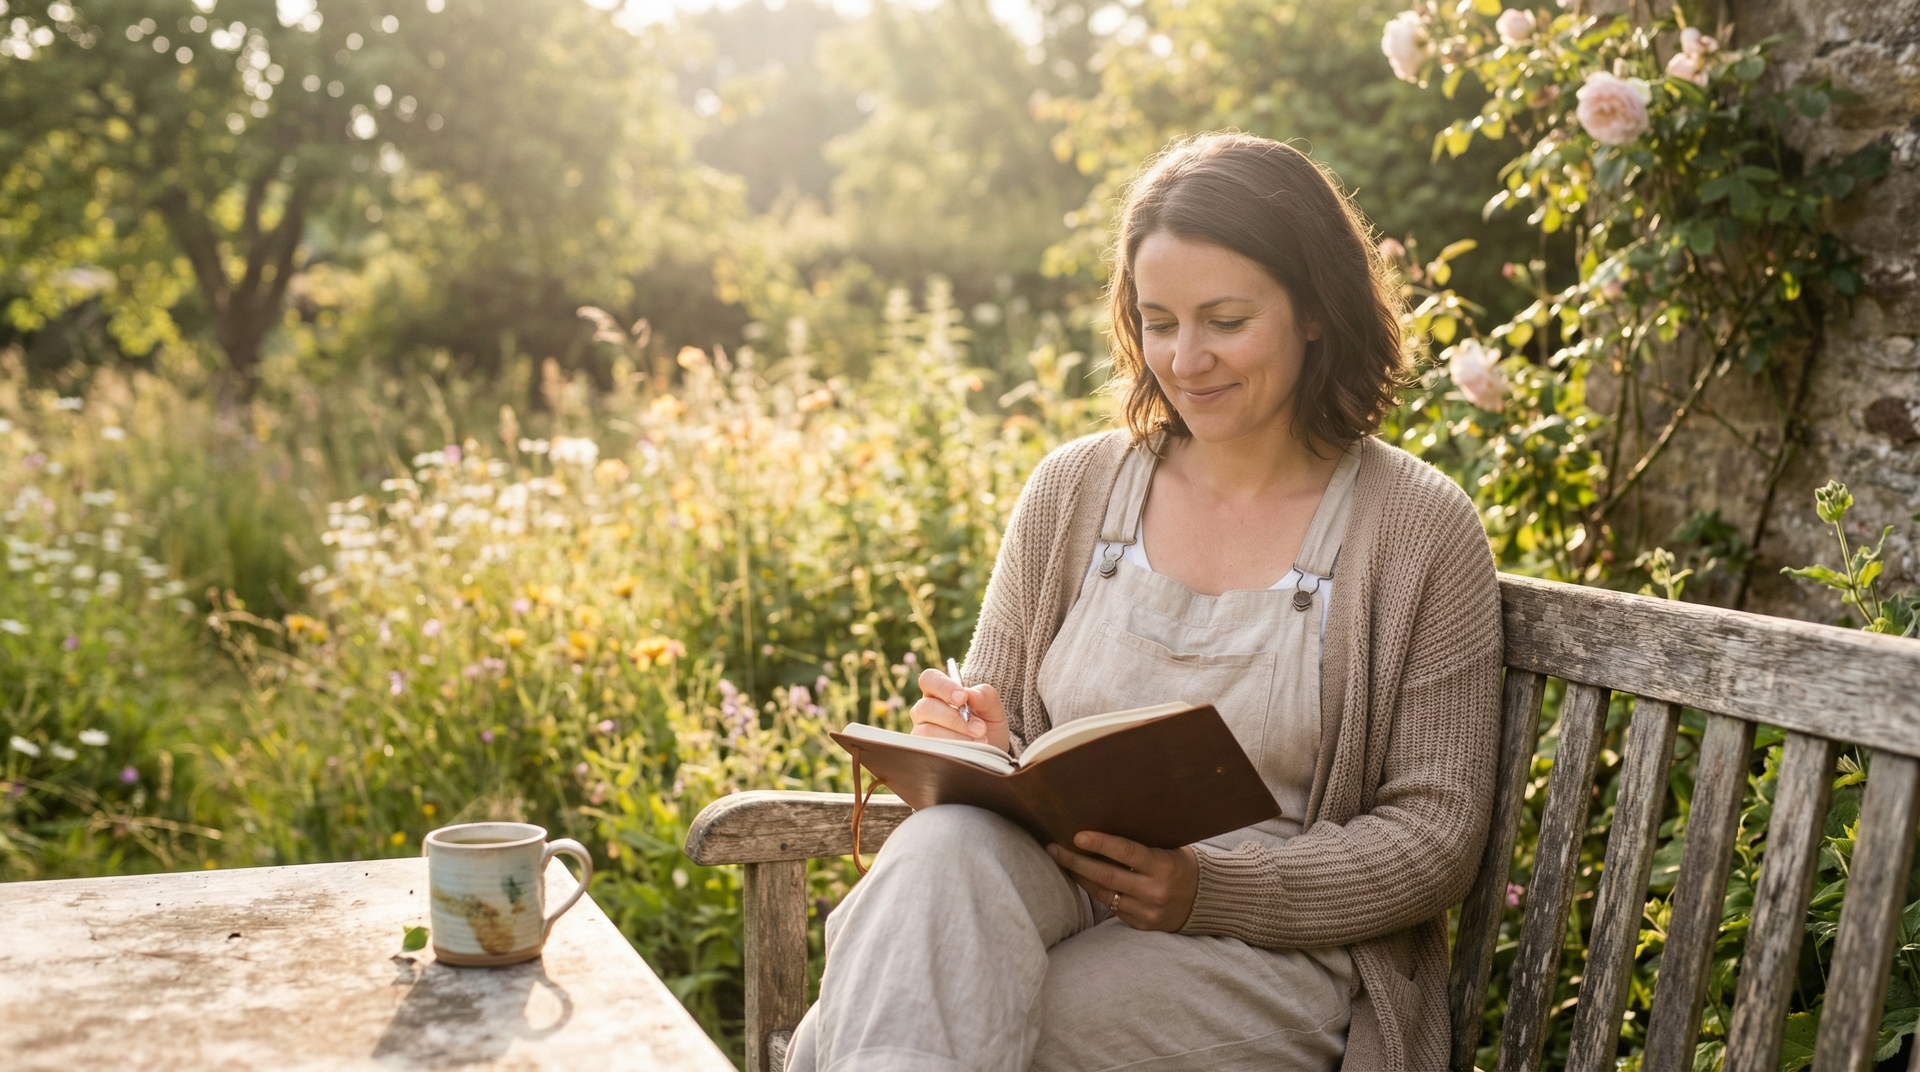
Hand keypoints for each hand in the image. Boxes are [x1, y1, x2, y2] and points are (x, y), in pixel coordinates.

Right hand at [910, 666, 1009, 751]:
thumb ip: (984, 696)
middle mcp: (925, 710)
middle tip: (980, 728)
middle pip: (926, 707)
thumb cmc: (987, 724)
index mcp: (938, 692)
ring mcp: (922, 732)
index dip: (943, 687)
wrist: (990, 752)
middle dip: (955, 719)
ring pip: (928, 731)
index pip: (929, 679)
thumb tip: (970, 694)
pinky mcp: (925, 752)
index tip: (963, 698)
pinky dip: (953, 751)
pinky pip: (931, 751)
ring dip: (956, 737)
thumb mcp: (993, 708)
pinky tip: (969, 752)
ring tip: (980, 742)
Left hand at [1048, 831, 1197, 932]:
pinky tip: (1081, 879)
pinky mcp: (1142, 925)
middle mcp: (1154, 891)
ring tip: (1061, 862)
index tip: (1077, 835)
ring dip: (1080, 877)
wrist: (1206, 900)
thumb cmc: (1181, 864)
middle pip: (1106, 876)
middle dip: (1076, 862)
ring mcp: (1147, 911)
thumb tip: (1103, 824)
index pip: (1127, 853)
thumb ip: (1141, 843)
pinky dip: (1095, 892)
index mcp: (1163, 866)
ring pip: (1104, 894)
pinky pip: (1112, 908)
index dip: (1100, 844)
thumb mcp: (1168, 848)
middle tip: (1053, 849)